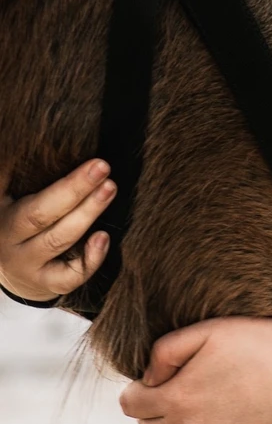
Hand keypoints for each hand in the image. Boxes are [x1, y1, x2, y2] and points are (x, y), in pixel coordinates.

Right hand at [0, 160, 115, 302]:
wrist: (10, 270)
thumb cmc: (16, 222)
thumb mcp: (7, 197)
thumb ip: (16, 174)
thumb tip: (37, 139)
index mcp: (2, 212)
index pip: (20, 192)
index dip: (52, 179)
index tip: (82, 157)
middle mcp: (10, 239)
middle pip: (41, 215)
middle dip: (74, 189)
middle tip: (102, 167)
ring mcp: (27, 264)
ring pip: (59, 240)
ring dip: (87, 214)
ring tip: (109, 188)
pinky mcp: (45, 284)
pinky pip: (69, 276)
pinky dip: (90, 259)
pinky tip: (104, 237)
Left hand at [119, 317, 271, 423]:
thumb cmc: (262, 346)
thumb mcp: (210, 330)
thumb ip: (165, 350)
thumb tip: (146, 377)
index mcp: (178, 399)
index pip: (129, 404)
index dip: (139, 385)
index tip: (161, 372)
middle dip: (153, 404)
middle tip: (180, 381)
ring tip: (194, 398)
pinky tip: (204, 420)